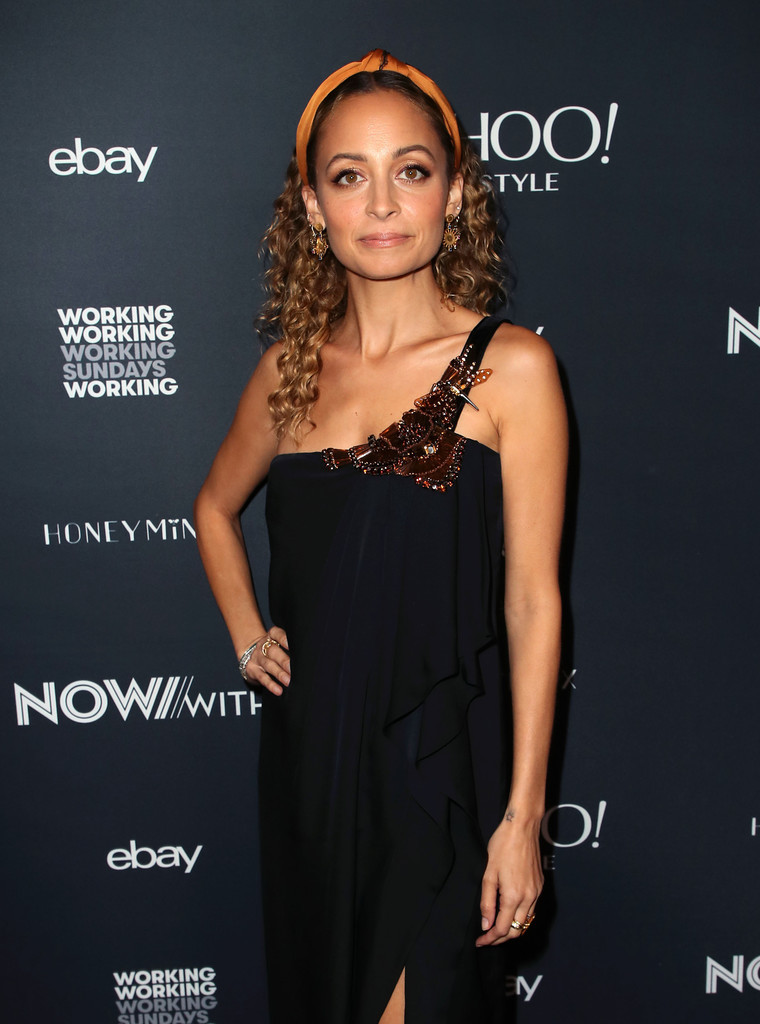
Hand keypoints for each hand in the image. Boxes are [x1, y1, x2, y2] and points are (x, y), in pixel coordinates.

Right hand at [242, 626, 290, 694]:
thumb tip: (307, 657)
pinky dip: (271, 685)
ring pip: (268, 665)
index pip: (276, 634)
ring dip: (279, 673)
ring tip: (288, 681)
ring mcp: (257, 658)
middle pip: (273, 651)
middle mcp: (262, 646)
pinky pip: (262, 678)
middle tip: (293, 669)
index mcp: (270, 636)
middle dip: (284, 660)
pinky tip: (278, 690)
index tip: (291, 644)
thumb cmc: (271, 651)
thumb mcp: (276, 644)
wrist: (250, 656)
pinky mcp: (252, 670)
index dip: (283, 638)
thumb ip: (289, 648)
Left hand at [475, 815, 542, 945]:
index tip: (479, 941)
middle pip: (517, 931)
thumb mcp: (488, 874)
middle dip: (501, 939)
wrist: (522, 828)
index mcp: (514, 896)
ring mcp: (537, 892)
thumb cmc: (502, 846)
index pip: (502, 929)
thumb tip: (486, 924)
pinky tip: (509, 913)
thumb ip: (487, 902)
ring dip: (512, 930)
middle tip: (486, 938)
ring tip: (496, 929)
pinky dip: (520, 918)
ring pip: (526, 922)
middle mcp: (529, 898)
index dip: (490, 939)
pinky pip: (532, 910)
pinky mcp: (540, 886)